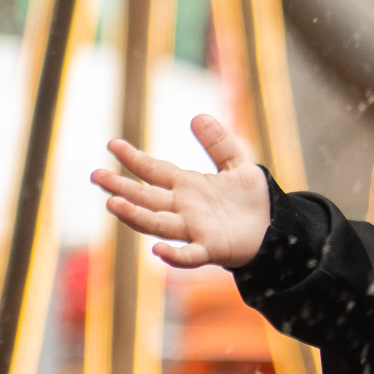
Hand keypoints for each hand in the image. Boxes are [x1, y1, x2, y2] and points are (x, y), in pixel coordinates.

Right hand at [95, 114, 274, 271]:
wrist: (277, 227)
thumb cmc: (253, 199)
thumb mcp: (237, 165)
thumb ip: (218, 143)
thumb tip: (197, 116)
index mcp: (187, 186)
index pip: (154, 171)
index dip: (133, 159)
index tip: (113, 144)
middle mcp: (184, 208)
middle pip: (146, 198)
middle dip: (121, 188)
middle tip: (96, 176)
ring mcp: (194, 229)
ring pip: (158, 223)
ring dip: (136, 216)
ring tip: (113, 205)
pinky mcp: (211, 249)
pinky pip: (189, 255)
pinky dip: (174, 256)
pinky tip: (158, 251)